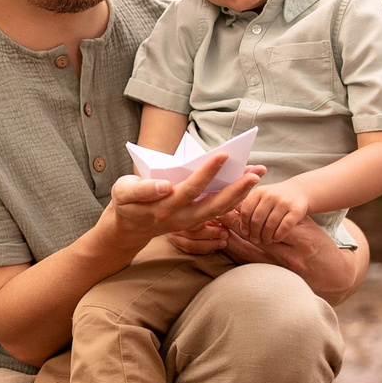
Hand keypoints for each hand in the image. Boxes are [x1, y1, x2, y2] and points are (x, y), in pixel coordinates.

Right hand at [110, 155, 257, 243]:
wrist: (129, 227)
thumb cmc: (127, 202)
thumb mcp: (124, 193)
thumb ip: (143, 190)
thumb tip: (166, 186)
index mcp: (163, 208)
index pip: (190, 189)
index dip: (206, 173)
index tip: (222, 155)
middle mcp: (180, 218)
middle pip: (213, 204)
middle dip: (236, 189)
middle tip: (255, 173)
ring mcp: (190, 222)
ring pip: (220, 210)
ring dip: (240, 194)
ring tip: (257, 174)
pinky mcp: (196, 221)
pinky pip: (219, 211)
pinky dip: (235, 198)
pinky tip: (247, 183)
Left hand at [240, 180, 311, 243]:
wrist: (300, 190)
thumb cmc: (275, 198)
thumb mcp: (260, 197)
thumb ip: (246, 206)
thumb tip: (225, 218)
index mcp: (259, 192)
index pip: (246, 211)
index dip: (244, 224)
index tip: (245, 233)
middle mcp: (270, 195)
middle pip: (256, 219)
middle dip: (254, 233)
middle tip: (255, 240)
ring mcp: (284, 202)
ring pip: (270, 224)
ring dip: (266, 236)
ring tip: (266, 240)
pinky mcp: (297, 209)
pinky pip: (284, 226)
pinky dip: (278, 235)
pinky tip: (276, 238)